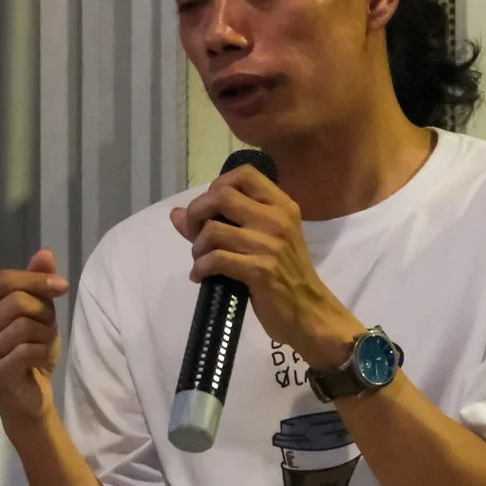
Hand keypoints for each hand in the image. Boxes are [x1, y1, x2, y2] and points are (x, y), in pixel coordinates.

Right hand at [0, 249, 69, 430]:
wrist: (28, 398)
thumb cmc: (29, 352)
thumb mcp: (38, 312)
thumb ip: (37, 282)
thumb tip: (45, 253)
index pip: (3, 279)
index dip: (35, 279)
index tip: (62, 286)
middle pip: (16, 300)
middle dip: (43, 312)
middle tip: (47, 328)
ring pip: (24, 324)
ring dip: (45, 334)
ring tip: (43, 344)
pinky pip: (28, 349)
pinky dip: (43, 352)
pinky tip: (40, 360)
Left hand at [170, 164, 360, 368]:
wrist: (309, 312)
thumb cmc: (286, 274)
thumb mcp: (262, 241)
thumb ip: (221, 222)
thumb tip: (176, 213)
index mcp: (282, 205)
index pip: (244, 174)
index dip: (217, 185)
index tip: (210, 209)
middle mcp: (278, 218)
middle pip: (222, 195)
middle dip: (197, 212)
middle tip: (195, 234)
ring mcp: (270, 244)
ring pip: (213, 230)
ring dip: (197, 247)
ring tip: (200, 260)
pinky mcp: (261, 270)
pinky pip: (216, 259)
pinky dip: (200, 268)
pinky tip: (201, 276)